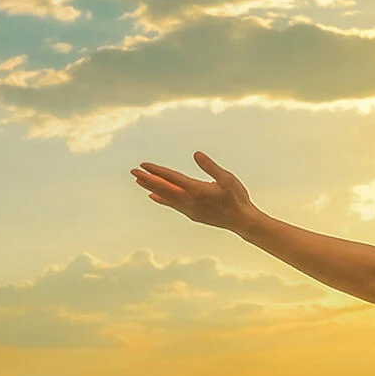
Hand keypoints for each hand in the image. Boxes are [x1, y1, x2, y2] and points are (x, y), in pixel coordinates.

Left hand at [131, 151, 259, 232]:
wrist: (242, 221)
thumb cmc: (237, 198)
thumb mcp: (227, 179)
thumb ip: (210, 167)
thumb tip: (196, 154)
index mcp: (197, 191)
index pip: (172, 179)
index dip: (157, 171)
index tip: (143, 165)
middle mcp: (190, 201)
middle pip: (164, 189)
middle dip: (147, 179)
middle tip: (132, 172)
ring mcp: (189, 209)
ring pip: (166, 197)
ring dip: (152, 188)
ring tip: (138, 181)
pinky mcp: (191, 214)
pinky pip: (172, 205)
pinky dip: (161, 199)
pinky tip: (153, 196)